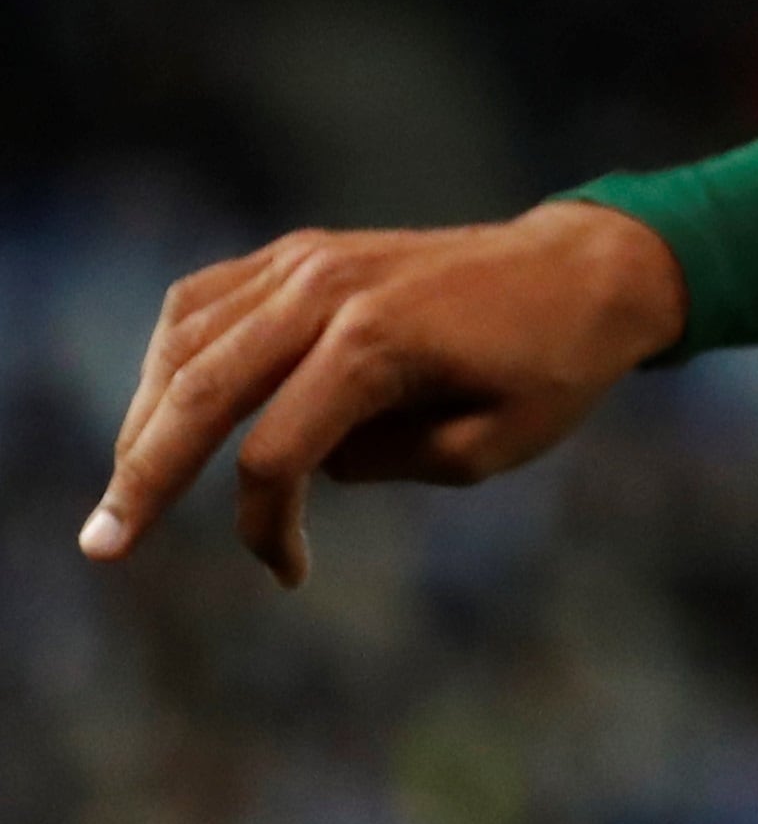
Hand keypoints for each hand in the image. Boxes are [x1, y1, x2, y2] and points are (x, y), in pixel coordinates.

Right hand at [85, 202, 690, 584]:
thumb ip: (387, 463)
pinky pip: (207, 299)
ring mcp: (310, 262)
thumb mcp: (492, 445)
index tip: (291, 572)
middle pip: (200, 392)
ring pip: (185, 341)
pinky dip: (174, 355)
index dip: (264, 526)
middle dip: (143, 477)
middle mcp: (330, 291)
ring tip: (132, 487)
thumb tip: (308, 462)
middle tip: (103, 546)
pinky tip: (166, 407)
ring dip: (146, 416)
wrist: (587, 269)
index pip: (276, 455)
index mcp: (379, 341)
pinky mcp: (305, 251)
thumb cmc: (555, 366)